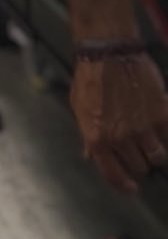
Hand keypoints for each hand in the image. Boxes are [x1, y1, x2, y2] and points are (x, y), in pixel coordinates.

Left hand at [69, 52, 167, 193]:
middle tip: (138, 150)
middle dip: (139, 162)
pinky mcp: (160, 116)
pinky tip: (159, 125)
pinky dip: (165, 135)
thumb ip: (88, 135)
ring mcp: (142, 128)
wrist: (109, 51)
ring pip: (157, 157)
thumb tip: (91, 156)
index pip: (114, 175)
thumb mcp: (80, 109)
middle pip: (139, 167)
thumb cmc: (91, 77)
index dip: (124, 185)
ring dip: (154, 151)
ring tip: (150, 138)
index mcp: (97, 139)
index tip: (132, 188)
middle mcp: (120, 139)